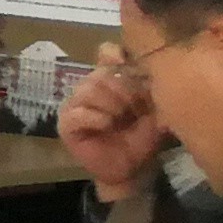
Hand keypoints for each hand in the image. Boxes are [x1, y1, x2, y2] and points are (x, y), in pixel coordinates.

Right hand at [56, 54, 166, 200]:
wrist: (131, 170)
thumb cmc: (143, 137)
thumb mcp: (156, 110)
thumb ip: (151, 87)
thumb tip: (154, 66)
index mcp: (111, 79)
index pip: (106, 52)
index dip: (115, 54)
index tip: (127, 63)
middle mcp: (90, 87)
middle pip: (100, 73)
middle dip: (122, 88)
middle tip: (136, 106)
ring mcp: (75, 105)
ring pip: (88, 90)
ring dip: (110, 104)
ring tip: (122, 117)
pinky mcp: (67, 125)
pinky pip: (78, 113)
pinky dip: (96, 118)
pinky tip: (108, 125)